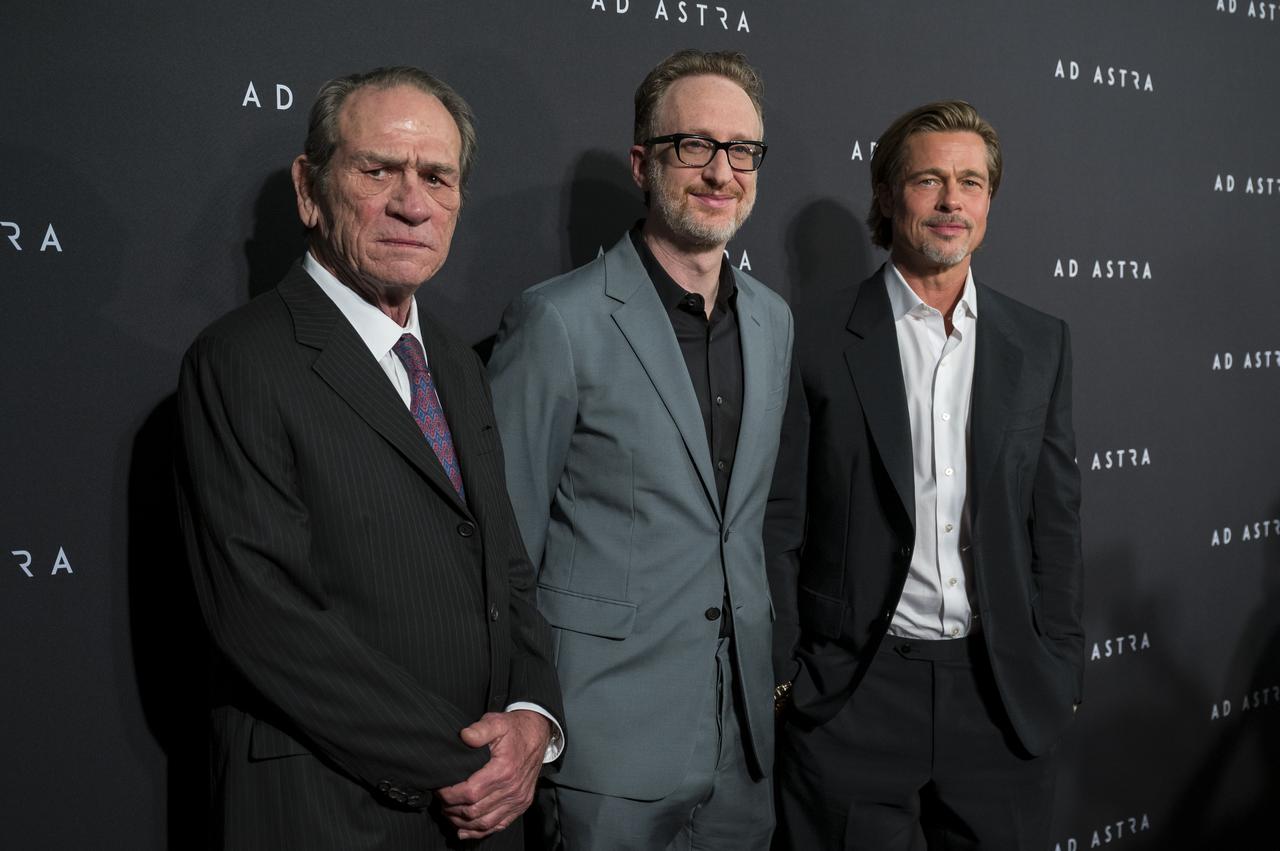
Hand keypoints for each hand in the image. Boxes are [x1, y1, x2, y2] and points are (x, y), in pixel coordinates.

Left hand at [436, 709, 549, 839]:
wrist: (538, 735)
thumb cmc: (514, 729)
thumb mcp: (497, 722)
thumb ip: (480, 729)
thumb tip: (464, 736)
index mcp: (504, 770)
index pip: (470, 793)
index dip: (450, 795)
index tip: (439, 789)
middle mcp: (512, 789)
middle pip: (474, 811)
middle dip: (452, 809)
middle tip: (441, 801)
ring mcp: (518, 800)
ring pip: (484, 822)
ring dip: (462, 822)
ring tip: (449, 813)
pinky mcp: (521, 805)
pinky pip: (499, 825)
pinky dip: (480, 831)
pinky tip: (465, 829)